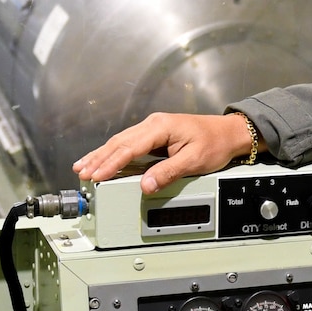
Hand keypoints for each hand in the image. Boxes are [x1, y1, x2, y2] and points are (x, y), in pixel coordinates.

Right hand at [71, 111, 255, 193]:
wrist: (229, 133)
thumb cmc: (215, 144)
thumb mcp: (194, 161)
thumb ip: (168, 173)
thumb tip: (145, 185)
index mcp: (160, 127)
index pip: (129, 148)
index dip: (110, 164)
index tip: (97, 176)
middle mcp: (153, 124)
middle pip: (118, 143)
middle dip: (98, 159)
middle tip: (82, 173)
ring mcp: (152, 128)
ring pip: (120, 142)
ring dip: (101, 155)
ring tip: (83, 167)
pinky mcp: (154, 135)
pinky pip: (127, 144)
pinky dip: (112, 153)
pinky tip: (103, 160)